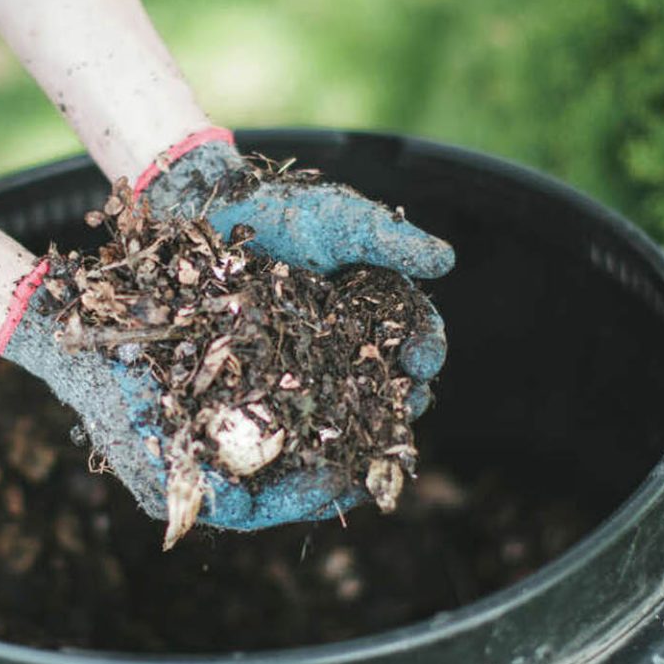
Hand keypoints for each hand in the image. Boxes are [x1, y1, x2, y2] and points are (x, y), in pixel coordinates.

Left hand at [138, 130, 450, 417]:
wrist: (219, 215)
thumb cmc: (288, 212)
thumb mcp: (344, 220)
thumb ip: (391, 240)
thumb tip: (444, 260)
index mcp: (379, 305)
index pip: (416, 333)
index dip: (425, 348)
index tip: (422, 361)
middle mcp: (352, 339)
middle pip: (389, 379)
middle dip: (402, 398)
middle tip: (405, 408)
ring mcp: (313, 362)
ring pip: (347, 404)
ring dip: (362, 427)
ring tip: (366, 440)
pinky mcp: (272, 377)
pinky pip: (294, 411)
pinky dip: (306, 432)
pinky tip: (310, 451)